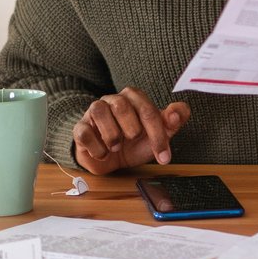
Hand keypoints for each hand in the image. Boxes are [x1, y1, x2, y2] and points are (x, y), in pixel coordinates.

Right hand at [72, 88, 189, 175]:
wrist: (111, 159)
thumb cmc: (135, 143)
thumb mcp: (157, 136)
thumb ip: (172, 122)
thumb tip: (177, 113)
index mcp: (134, 98)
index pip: (147, 109)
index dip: (157, 134)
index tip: (164, 156)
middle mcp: (112, 100)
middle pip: (121, 105)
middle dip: (132, 129)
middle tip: (133, 141)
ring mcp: (94, 113)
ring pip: (98, 111)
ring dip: (112, 135)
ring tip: (117, 147)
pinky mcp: (80, 128)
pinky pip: (83, 132)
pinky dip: (96, 147)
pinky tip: (104, 154)